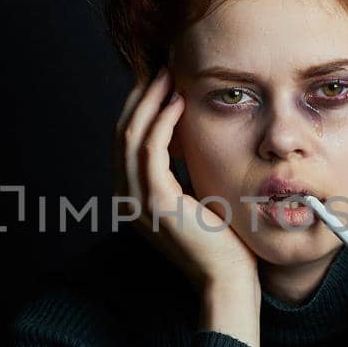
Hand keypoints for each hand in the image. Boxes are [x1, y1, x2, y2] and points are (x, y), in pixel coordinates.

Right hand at [114, 67, 260, 297]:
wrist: (226, 281)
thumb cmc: (221, 243)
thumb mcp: (195, 199)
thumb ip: (182, 172)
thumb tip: (187, 137)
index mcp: (132, 198)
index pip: (125, 141)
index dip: (138, 107)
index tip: (158, 79)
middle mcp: (126, 198)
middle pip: (121, 133)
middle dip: (139, 96)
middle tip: (160, 66)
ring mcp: (137, 201)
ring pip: (130, 136)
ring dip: (149, 101)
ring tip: (168, 75)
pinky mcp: (155, 202)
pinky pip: (150, 150)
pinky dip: (161, 121)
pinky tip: (177, 102)